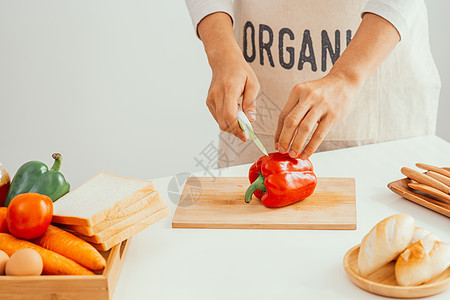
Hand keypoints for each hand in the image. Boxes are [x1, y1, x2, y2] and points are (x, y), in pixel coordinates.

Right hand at [198, 12, 259, 141]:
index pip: (230, 115)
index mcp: (229, 89)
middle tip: (246, 132)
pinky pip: (218, 117)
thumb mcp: (253, 84)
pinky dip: (227, 120)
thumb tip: (251, 120)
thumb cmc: (241, 72)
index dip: (237, 128)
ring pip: (220, 122)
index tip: (246, 136)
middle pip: (224, 122)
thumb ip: (251, 103)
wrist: (224, 61)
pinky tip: (235, 112)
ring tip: (242, 118)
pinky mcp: (208, 102)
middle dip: (236, 131)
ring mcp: (211, 99)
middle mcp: (217, 95)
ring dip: (232, 126)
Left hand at [274, 73, 360, 158]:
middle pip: (291, 122)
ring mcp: (321, 105)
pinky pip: (319, 134)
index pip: (283, 115)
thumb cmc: (321, 91)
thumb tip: (285, 135)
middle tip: (282, 151)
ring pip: (304, 129)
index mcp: (297, 91)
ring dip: (296, 144)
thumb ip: (296, 109)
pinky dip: (311, 146)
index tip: (276, 144)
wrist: (344, 81)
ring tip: (293, 154)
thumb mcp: (305, 93)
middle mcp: (308, 97)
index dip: (278, 132)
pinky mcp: (333, 114)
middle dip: (284, 139)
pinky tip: (306, 153)